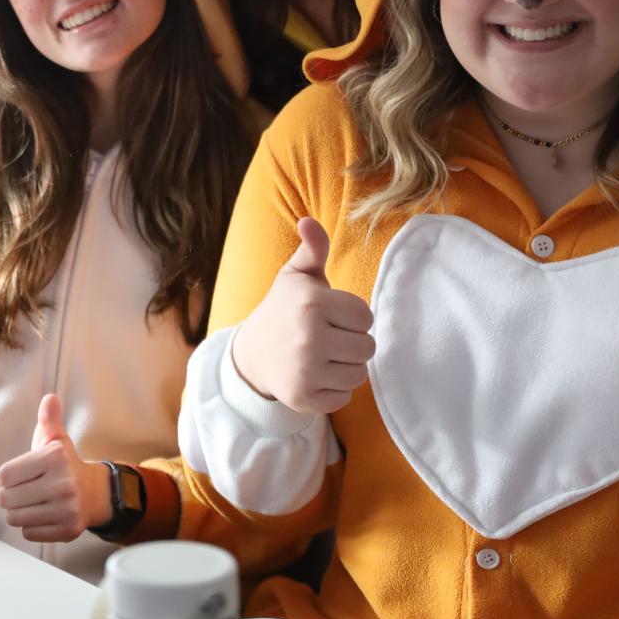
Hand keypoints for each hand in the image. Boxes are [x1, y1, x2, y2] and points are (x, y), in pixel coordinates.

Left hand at [0, 394, 112, 542]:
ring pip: (15, 518)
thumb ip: (49, 419)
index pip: (4, 475)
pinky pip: (29, 533)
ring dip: (19, 512)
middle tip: (26, 490)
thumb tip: (49, 399)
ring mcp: (66, 509)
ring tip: (34, 502)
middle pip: (6, 499)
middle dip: (11, 496)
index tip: (22, 474)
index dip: (9, 476)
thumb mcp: (56, 440)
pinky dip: (32, 526)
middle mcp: (62, 484)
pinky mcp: (67, 530)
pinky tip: (44, 515)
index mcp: (55, 458)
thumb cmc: (66, 465)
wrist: (96, 493)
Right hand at [229, 217, 374, 413]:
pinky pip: (344, 398)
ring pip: (359, 374)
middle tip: (330, 338)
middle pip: (367, 347)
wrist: (251, 353)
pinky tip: (317, 375)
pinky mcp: (304, 398)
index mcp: (312, 303)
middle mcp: (309, 337)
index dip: (352, 317)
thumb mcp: (296, 276)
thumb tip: (309, 221)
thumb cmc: (283, 310)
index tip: (332, 316)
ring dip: (346, 366)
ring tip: (325, 356)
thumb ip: (313, 248)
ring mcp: (306, 370)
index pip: (365, 317)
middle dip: (353, 342)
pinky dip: (334, 389)